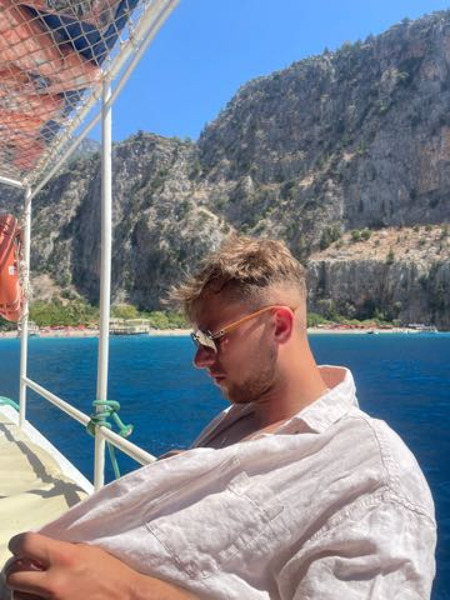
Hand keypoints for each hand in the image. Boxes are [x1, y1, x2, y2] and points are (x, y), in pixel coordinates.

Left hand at [6, 532, 139, 599]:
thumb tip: (41, 547)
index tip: (21, 545)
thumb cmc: (112, 575)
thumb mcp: (87, 551)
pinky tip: (48, 595)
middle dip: (19, 570)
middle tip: (27, 567)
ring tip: (41, 584)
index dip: (19, 543)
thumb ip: (61, 548)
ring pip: (19, 595)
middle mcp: (55, 582)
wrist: (126, 597)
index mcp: (65, 558)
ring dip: (27, 588)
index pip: (25, 544)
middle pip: (14, 575)